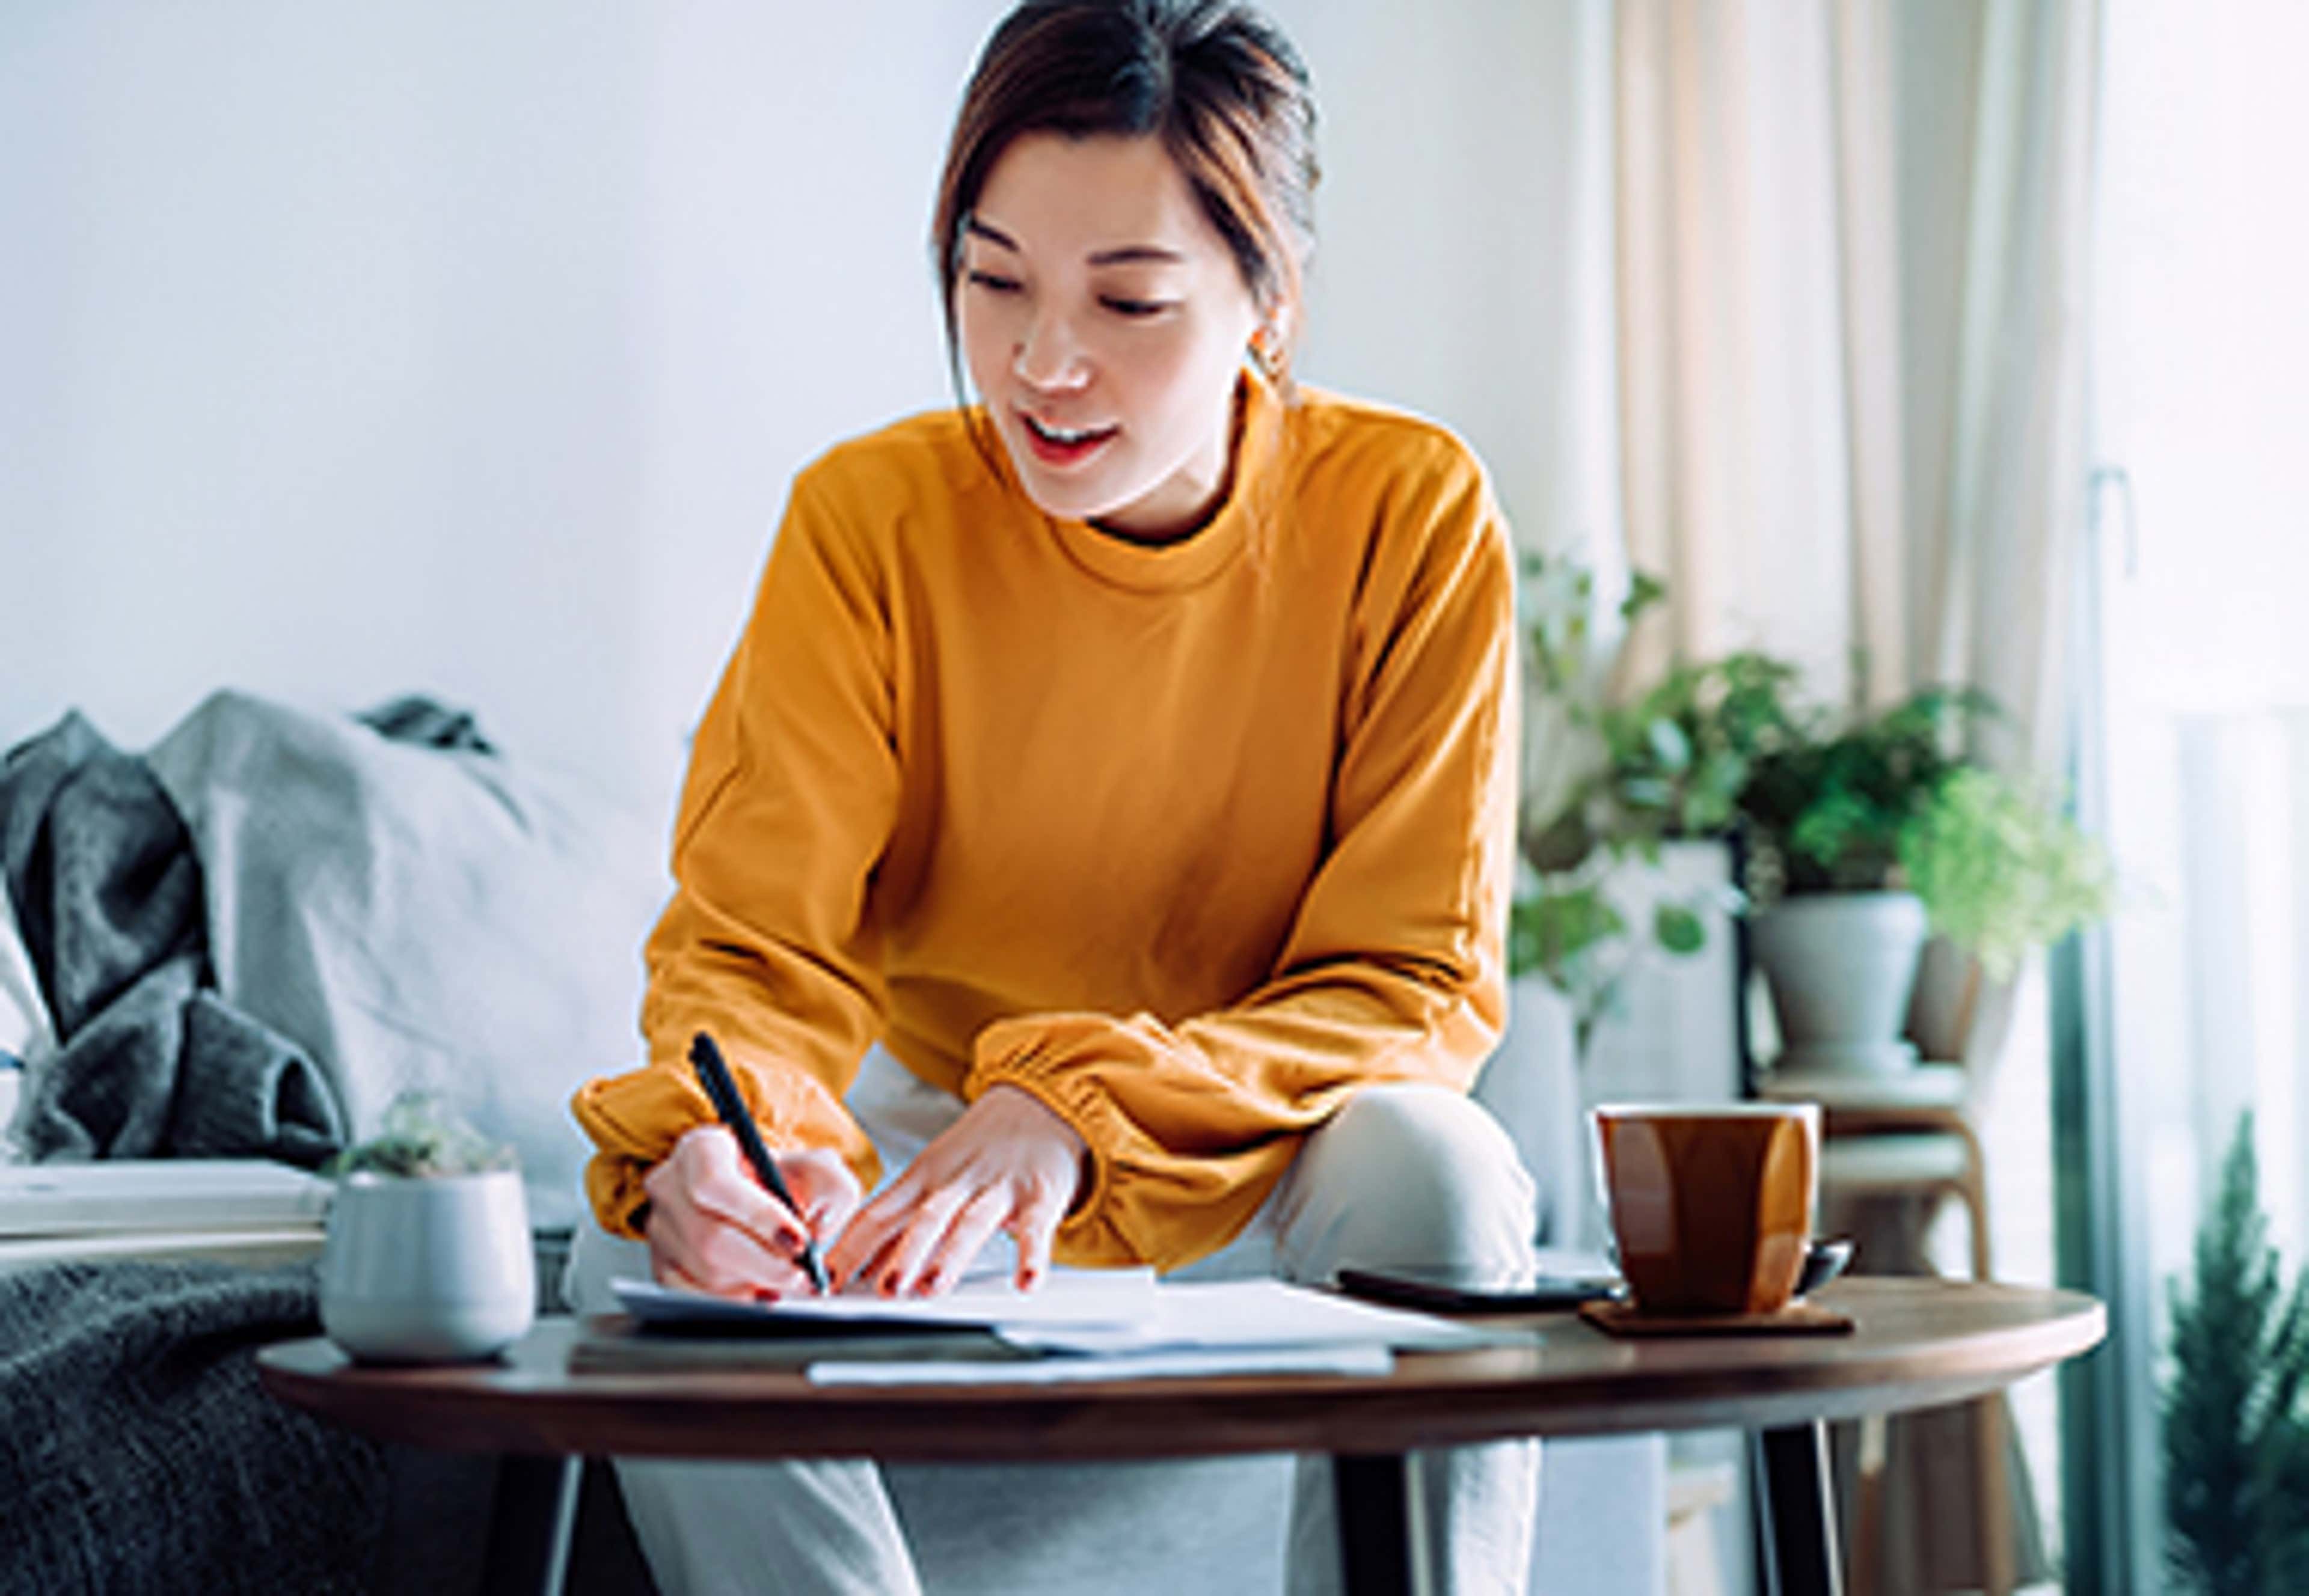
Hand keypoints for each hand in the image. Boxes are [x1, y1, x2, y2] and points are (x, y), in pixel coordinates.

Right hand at [642, 1125, 861, 1299]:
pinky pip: (694, 1298)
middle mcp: (670, 1186)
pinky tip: (761, 1293)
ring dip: (754, 1285)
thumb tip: (819, 1225)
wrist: (758, 1197)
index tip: (798, 1240)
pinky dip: (735, 1303)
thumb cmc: (783, 1180)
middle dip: (764, 1264)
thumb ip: (830, 1184)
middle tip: (801, 1275)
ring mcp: (660, 1229)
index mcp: (702, 1148)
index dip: (757, 1215)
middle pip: (708, 1237)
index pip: (714, 1183)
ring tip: (788, 1281)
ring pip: (704, 1272)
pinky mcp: (662, 1266)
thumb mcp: (817, 1168)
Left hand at [825, 1084, 1085, 1296]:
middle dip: (901, 1254)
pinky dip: (1031, 1255)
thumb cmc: (980, 1150)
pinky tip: (1026, 1282)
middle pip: (924, 1217)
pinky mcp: (1040, 1195)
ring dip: (951, 1254)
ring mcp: (998, 1187)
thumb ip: (899, 1224)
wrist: (1041, 1104)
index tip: (829, 1282)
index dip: (851, 1247)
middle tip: (884, 1290)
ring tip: (933, 1286)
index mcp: (923, 1177)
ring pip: (970, 1222)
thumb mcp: (932, 1176)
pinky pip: (1036, 1228)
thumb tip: (856, 1268)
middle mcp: (956, 1182)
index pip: (878, 1214)